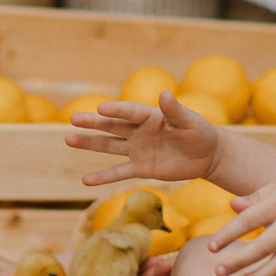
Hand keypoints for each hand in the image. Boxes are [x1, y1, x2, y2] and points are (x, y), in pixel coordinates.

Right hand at [65, 92, 220, 186]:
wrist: (206, 155)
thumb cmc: (199, 132)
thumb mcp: (190, 122)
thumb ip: (175, 111)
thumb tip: (164, 94)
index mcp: (151, 116)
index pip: (130, 112)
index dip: (116, 109)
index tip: (100, 107)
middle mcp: (139, 131)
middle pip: (112, 126)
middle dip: (93, 123)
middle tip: (73, 119)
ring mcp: (138, 149)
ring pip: (110, 146)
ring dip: (90, 143)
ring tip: (69, 139)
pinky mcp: (141, 168)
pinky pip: (119, 172)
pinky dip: (103, 177)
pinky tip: (85, 181)